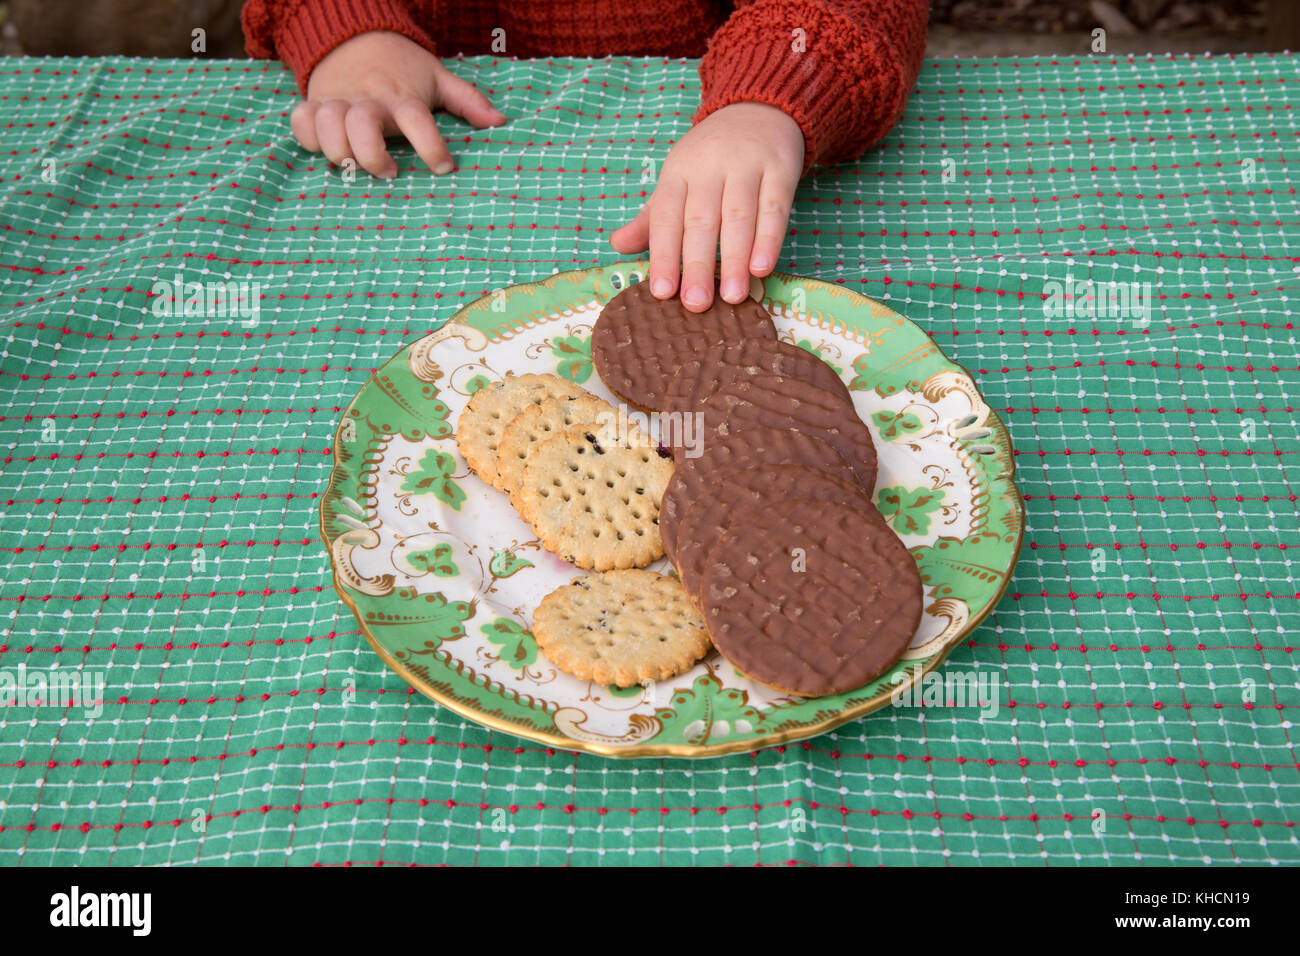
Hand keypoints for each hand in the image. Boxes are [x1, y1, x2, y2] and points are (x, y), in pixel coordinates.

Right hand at [290, 31, 505, 178]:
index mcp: (401, 96)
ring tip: (354, 166)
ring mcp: (337, 101)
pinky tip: (323, 149)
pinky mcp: (313, 103)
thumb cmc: (403, 68)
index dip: (430, 146)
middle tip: (390, 173)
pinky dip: (307, 138)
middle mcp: (367, 99)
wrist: (355, 35)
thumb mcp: (437, 78)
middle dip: (372, 155)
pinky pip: (300, 121)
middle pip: (361, 125)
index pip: (416, 119)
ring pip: (326, 125)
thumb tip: (499, 123)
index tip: (443, 168)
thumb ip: (467, 101)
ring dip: (338, 149)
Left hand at [609, 101, 803, 311]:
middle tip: (696, 304)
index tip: (662, 292)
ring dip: (735, 259)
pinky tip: (762, 268)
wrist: (759, 108)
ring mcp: (746, 165)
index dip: (664, 255)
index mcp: (678, 172)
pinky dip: (769, 239)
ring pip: (738, 216)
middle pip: (700, 220)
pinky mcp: (780, 168)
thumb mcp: (678, 180)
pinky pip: (774, 207)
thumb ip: (651, 219)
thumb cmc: (711, 158)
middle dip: (697, 264)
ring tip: (733, 297)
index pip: (666, 218)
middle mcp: (709, 166)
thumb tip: (617, 246)